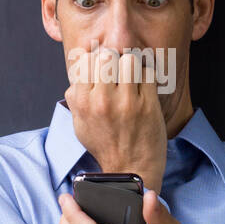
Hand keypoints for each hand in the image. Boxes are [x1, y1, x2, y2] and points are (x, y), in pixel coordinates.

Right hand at [65, 43, 166, 193]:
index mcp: (82, 102)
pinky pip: (147, 73)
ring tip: (131, 81)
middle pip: (107, 55)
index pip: (86, 60)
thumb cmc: (105, 143)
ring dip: (132, 67)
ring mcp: (127, 102)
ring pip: (129, 60)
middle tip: (118, 75)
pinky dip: (146, 78)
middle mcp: (102, 101)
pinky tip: (143, 90)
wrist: (130, 168)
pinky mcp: (148, 104)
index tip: (102, 72)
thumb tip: (80, 66)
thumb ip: (76, 95)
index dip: (95, 63)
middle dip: (114, 62)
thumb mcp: (80, 122)